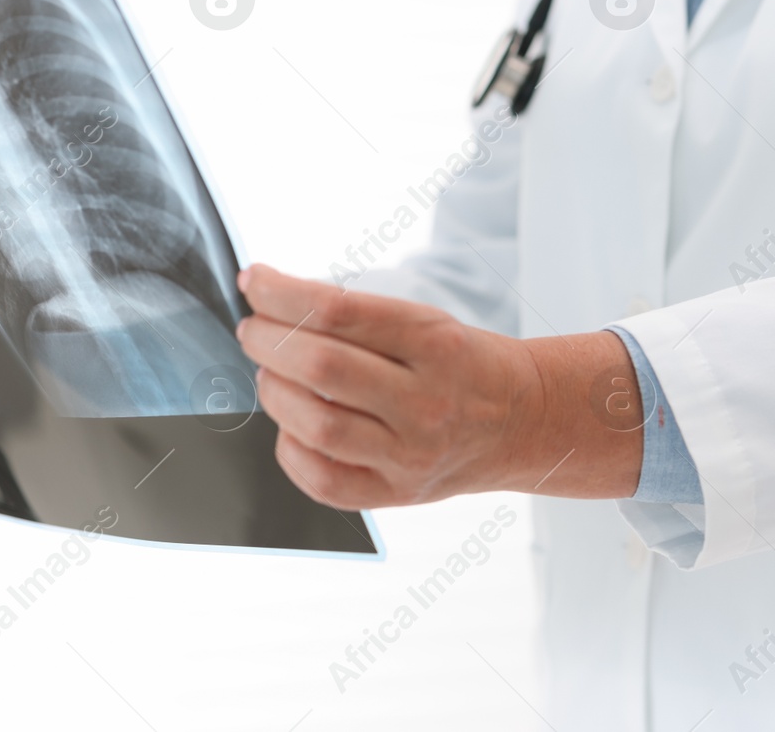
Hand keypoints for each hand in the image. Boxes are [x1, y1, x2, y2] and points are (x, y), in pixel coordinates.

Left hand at [234, 264, 642, 509]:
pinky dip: (289, 447)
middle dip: (267, 341)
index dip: (280, 294)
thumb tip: (268, 300)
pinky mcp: (397, 493)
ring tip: (270, 374)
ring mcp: (412, 454)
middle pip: (321, 368)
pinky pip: (322, 479)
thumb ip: (351, 314)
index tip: (254, 282)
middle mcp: (426, 401)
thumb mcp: (423, 320)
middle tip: (252, 330)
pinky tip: (291, 425)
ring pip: (316, 425)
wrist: (521, 420)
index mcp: (434, 343)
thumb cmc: (458, 362)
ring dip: (273, 392)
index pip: (337, 311)